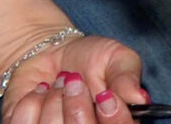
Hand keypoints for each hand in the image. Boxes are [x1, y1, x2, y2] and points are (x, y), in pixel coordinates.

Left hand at [0, 34, 145, 123]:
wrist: (51, 53)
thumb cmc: (90, 58)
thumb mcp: (117, 58)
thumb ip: (127, 77)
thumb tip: (139, 98)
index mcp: (114, 123)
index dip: (114, 118)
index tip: (105, 95)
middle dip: (77, 104)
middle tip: (74, 80)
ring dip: (54, 99)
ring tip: (58, 84)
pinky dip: (31, 102)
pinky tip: (40, 93)